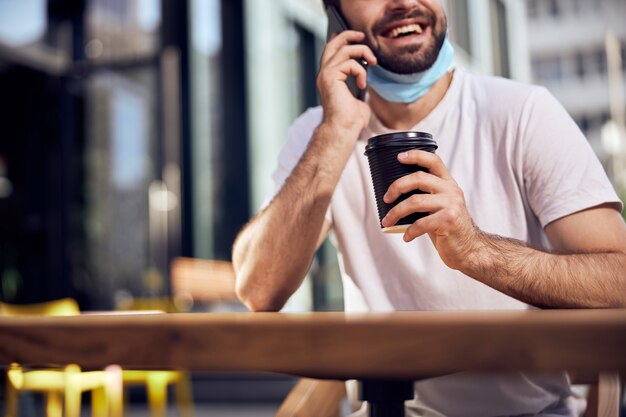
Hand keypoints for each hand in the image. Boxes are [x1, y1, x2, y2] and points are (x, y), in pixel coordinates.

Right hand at [317, 31, 376, 135]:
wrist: (343, 130)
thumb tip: (365, 76)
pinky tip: (362, 84)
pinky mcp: (331, 77)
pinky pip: (350, 63)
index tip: (358, 38)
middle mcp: (325, 74)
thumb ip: (358, 84)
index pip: (332, 51)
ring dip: (362, 52)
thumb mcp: (358, 97)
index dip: (343, 40)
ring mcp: (326, 75)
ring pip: (345, 49)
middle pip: (333, 44)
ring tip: (373, 63)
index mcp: (329, 78)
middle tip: (363, 36)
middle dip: (349, 35)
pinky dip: (361, 71)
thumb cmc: (350, 120)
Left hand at [381, 150, 479, 269]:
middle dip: (397, 187)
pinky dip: (409, 231)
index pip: (434, 161)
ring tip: (387, 221)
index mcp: (448, 183)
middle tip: (386, 199)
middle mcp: (451, 190)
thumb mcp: (439, 205)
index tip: (399, 157)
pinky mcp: (449, 220)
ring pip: (415, 201)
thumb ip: (425, 195)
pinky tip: (406, 236)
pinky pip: (421, 223)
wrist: (469, 248)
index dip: (416, 155)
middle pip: (418, 178)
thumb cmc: (447, 227)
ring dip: (396, 212)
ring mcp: (451, 204)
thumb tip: (393, 193)